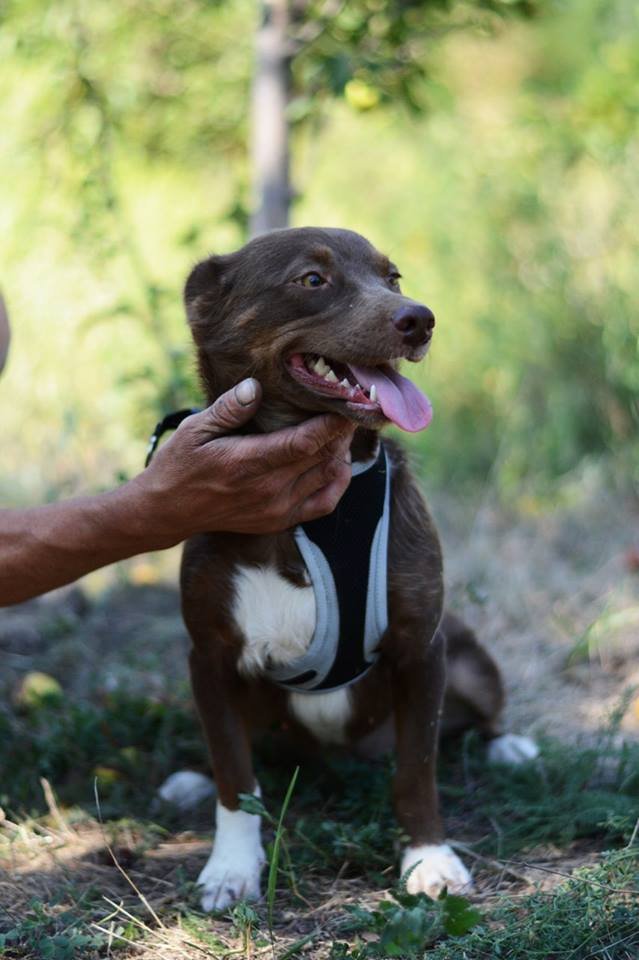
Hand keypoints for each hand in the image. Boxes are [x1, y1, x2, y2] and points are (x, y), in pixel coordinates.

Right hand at [132, 378, 354, 542]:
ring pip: (327, 476)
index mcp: (248, 463)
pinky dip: (338, 482)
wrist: (167, 511)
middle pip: (323, 456)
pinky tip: (338, 462)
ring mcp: (277, 508)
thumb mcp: (194, 429)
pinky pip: (324, 503)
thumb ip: (228, 408)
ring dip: (340, 451)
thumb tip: (255, 386)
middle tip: (347, 406)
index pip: (305, 441)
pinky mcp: (280, 520)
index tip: (345, 400)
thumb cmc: (180, 464)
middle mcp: (268, 489)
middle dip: (340, 430)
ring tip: (341, 428)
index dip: (332, 421)